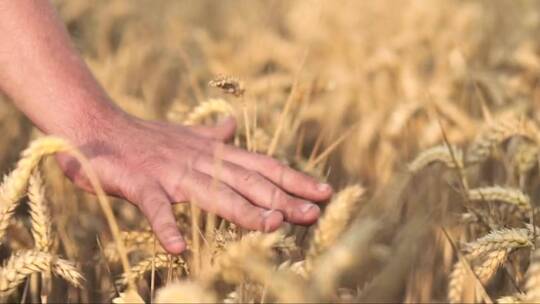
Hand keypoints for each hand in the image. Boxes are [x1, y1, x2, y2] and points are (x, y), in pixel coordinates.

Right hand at [55, 113, 332, 253]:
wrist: (99, 129)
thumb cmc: (146, 138)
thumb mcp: (186, 136)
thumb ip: (213, 136)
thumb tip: (233, 126)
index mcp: (213, 154)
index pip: (262, 166)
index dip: (293, 179)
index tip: (324, 192)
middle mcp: (200, 163)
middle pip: (249, 182)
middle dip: (283, 199)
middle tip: (314, 215)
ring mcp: (172, 174)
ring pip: (214, 193)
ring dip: (243, 210)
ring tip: (272, 226)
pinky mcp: (141, 185)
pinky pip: (155, 208)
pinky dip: (166, 226)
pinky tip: (177, 248)